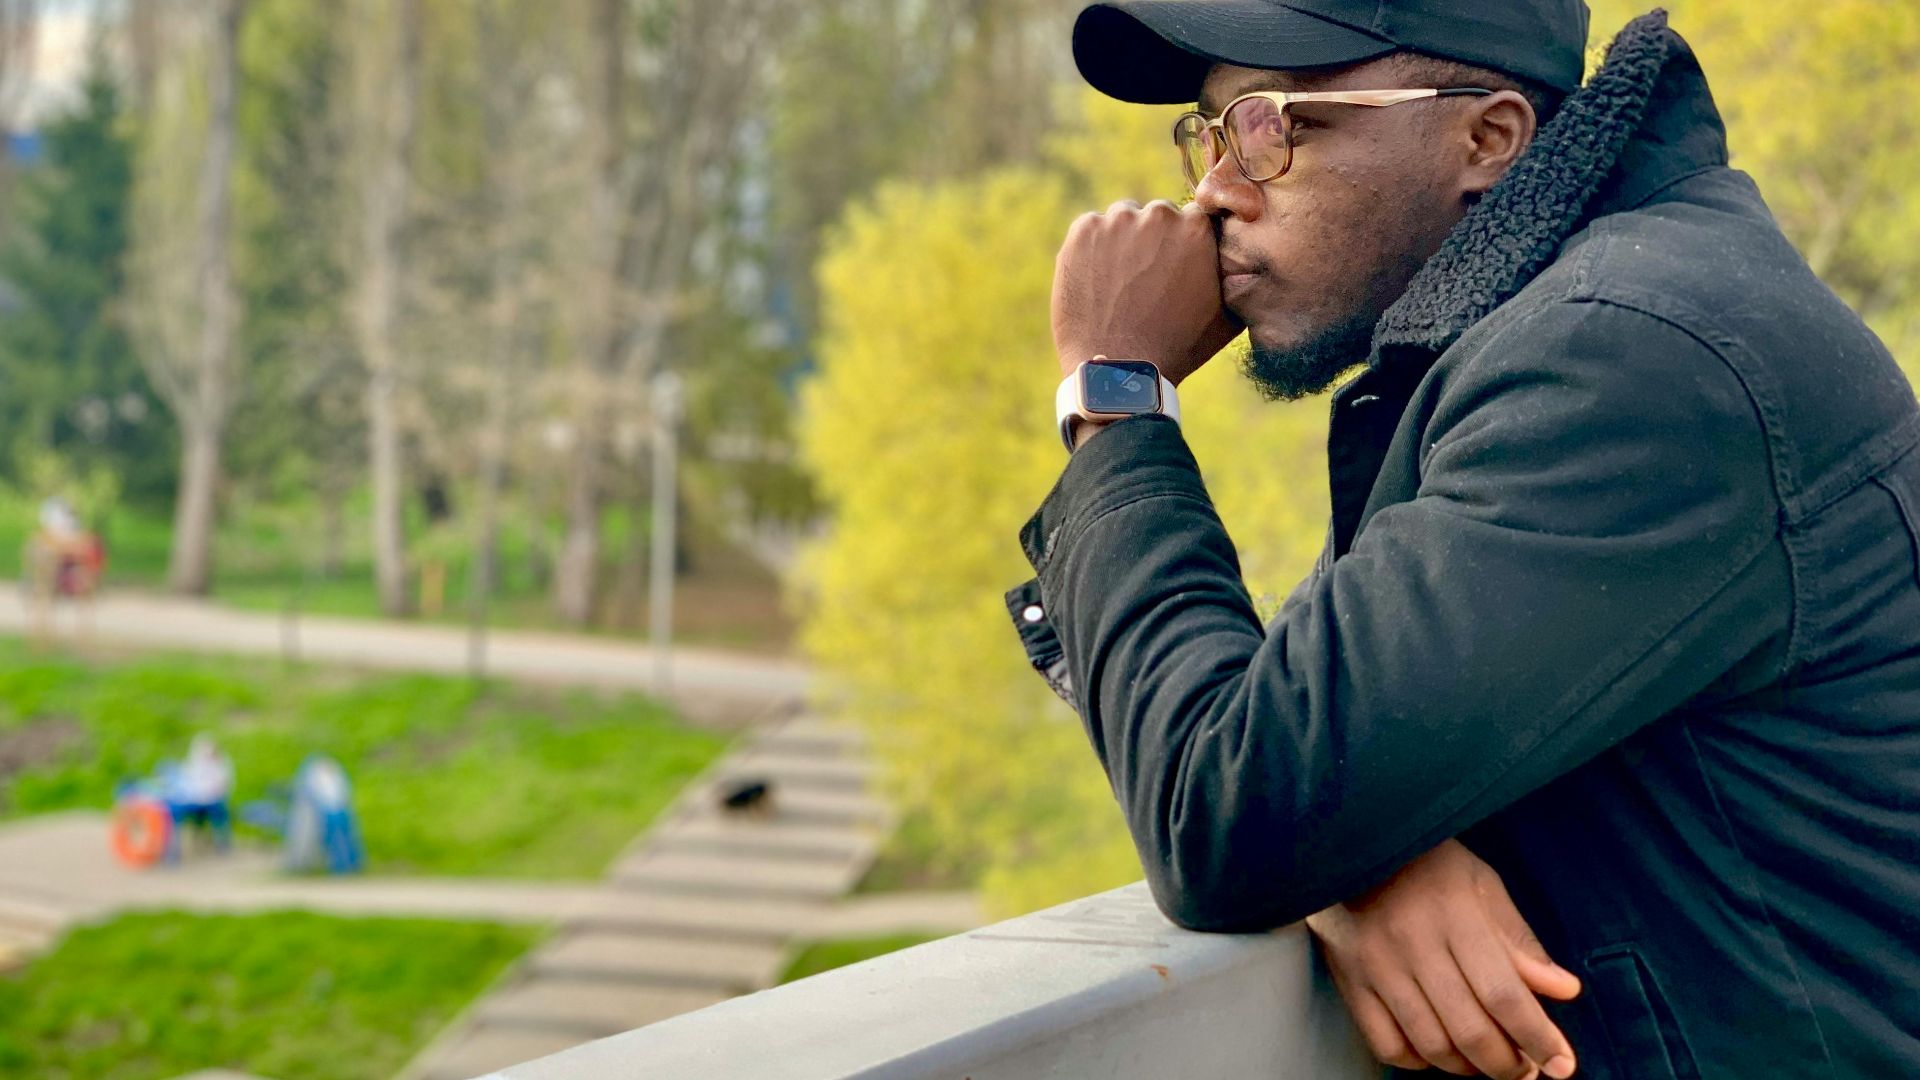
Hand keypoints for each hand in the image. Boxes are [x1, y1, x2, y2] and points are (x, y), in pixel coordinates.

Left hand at [1052, 199, 1242, 384]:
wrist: (1119, 368)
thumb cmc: (1177, 347)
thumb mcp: (1229, 316)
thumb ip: (1239, 278)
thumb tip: (1246, 262)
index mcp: (1198, 227)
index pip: (1192, 218)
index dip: (1183, 244)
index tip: (1174, 266)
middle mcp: (1159, 215)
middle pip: (1157, 215)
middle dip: (1154, 240)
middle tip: (1146, 279)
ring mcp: (1117, 221)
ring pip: (1123, 219)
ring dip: (1123, 240)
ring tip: (1120, 283)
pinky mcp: (1083, 231)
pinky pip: (1090, 229)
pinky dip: (1091, 248)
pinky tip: (1097, 280)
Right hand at [1306, 839, 1582, 1078]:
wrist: (1350, 842)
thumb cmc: (1425, 862)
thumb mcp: (1482, 885)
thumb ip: (1520, 940)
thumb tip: (1564, 990)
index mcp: (1455, 915)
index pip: (1503, 994)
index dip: (1537, 1037)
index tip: (1561, 1063)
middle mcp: (1413, 944)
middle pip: (1468, 1029)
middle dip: (1507, 1063)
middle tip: (1526, 1068)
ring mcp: (1376, 966)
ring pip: (1430, 1044)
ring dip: (1467, 1068)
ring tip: (1486, 1063)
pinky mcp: (1350, 980)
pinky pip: (1385, 1043)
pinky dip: (1416, 1061)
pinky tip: (1436, 1051)